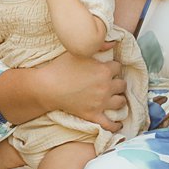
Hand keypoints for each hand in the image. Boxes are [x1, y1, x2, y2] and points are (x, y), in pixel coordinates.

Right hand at [0, 52, 124, 129]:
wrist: (46, 87)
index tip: (108, 68)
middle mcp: (105, 86)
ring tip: (114, 97)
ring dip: (119, 99)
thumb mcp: (78, 52)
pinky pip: (110, 124)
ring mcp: (101, 102)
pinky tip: (119, 124)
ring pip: (121, 102)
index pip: (118, 67)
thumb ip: (98, 46)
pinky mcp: (93, 115)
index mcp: (104, 70)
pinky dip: (116, 125)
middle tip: (111, 82)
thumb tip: (114, 43)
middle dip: (117, 82)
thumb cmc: (60, 67)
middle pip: (122, 84)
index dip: (113, 67)